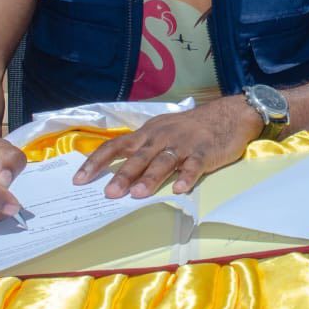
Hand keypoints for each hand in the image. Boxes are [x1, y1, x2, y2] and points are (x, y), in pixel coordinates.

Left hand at [73, 97, 265, 197]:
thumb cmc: (191, 127)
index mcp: (147, 133)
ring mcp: (184, 144)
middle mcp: (161, 137)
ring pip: (163, 161)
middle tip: (109, 194)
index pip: (116, 146)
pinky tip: (179, 190)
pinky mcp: (205, 152)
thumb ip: (143, 148)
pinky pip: (194, 166)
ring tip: (138, 195)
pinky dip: (186, 177)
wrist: (228, 114)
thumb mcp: (162, 131)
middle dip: (123, 175)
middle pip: (138, 157)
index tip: (79, 179)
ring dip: (150, 178)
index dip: (97, 162)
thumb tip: (118, 172)